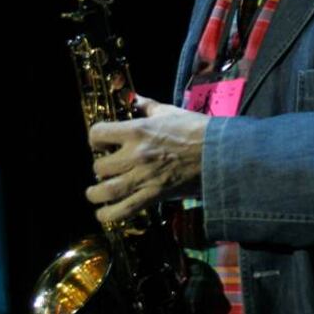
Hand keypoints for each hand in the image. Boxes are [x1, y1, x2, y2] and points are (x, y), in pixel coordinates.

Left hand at [85, 94, 210, 224]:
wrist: (220, 154)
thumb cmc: (196, 129)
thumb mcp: (169, 111)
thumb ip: (148, 106)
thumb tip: (135, 98)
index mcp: (137, 131)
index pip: (98, 134)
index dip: (95, 139)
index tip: (101, 144)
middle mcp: (135, 155)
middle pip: (99, 166)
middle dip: (98, 168)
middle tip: (104, 168)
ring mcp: (143, 177)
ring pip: (106, 191)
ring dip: (95, 194)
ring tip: (93, 193)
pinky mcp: (154, 196)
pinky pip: (125, 210)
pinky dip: (110, 215)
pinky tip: (103, 214)